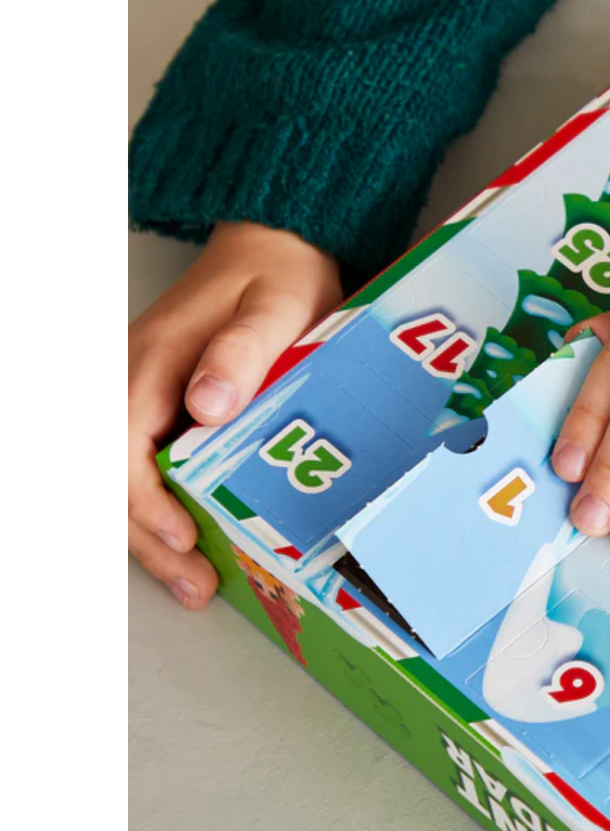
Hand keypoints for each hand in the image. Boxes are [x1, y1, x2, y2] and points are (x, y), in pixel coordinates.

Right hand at [129, 222, 342, 606]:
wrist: (271, 244)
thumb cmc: (277, 275)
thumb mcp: (275, 307)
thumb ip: (240, 352)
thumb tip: (203, 407)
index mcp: (150, 361)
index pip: (120, 446)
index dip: (147, 501)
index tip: (184, 538)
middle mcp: (130, 380)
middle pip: (112, 475)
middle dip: (148, 538)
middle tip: (194, 586)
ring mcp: (139, 394)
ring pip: (120, 477)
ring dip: (148, 533)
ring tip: (193, 582)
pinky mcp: (157, 404)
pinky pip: (140, 465)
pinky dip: (159, 508)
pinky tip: (191, 539)